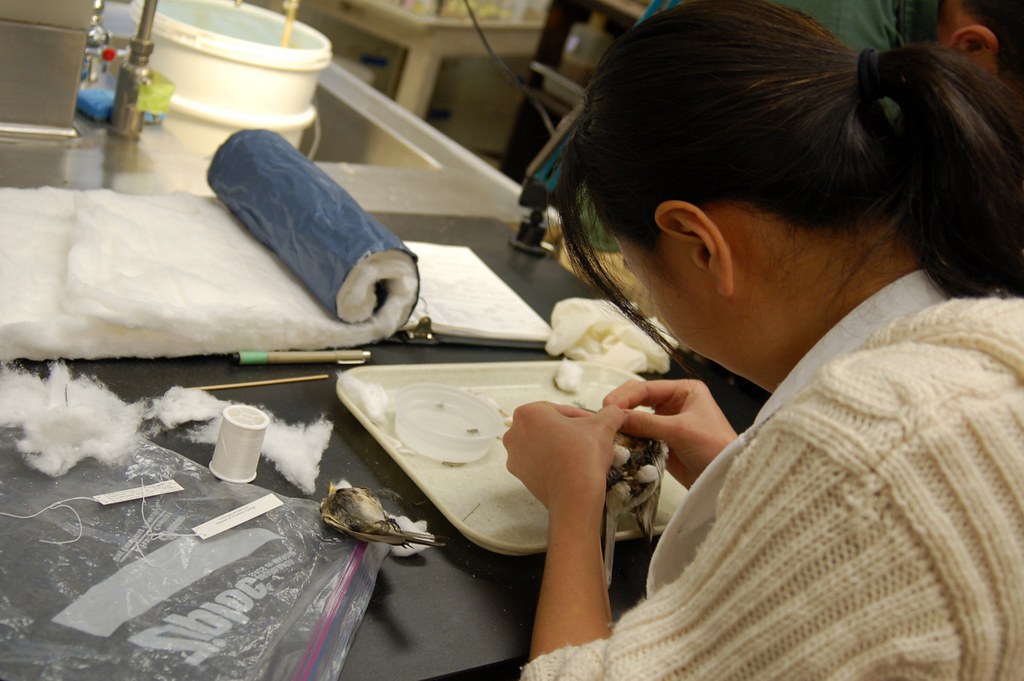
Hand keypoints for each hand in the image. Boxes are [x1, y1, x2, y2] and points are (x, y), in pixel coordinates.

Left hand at [504, 402, 625, 517]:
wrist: (575, 496)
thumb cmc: (583, 456)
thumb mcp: (603, 426)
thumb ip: (610, 413)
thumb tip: (616, 410)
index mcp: (527, 414)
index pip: (560, 410)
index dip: (582, 417)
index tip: (596, 425)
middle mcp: (514, 433)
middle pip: (549, 426)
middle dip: (570, 431)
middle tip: (591, 438)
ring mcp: (514, 456)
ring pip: (544, 444)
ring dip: (562, 446)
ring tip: (583, 453)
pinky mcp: (520, 475)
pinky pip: (540, 462)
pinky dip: (554, 461)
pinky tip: (572, 466)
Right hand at [603, 379, 736, 486]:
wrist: (726, 477)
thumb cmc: (713, 447)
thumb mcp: (680, 431)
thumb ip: (646, 423)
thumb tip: (616, 416)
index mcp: (685, 390)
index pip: (648, 388)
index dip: (626, 396)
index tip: (609, 406)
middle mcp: (675, 402)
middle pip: (640, 399)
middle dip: (622, 405)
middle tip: (604, 414)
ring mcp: (668, 422)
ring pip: (638, 417)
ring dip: (624, 421)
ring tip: (607, 427)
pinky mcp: (663, 441)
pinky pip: (641, 435)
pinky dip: (629, 436)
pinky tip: (617, 439)